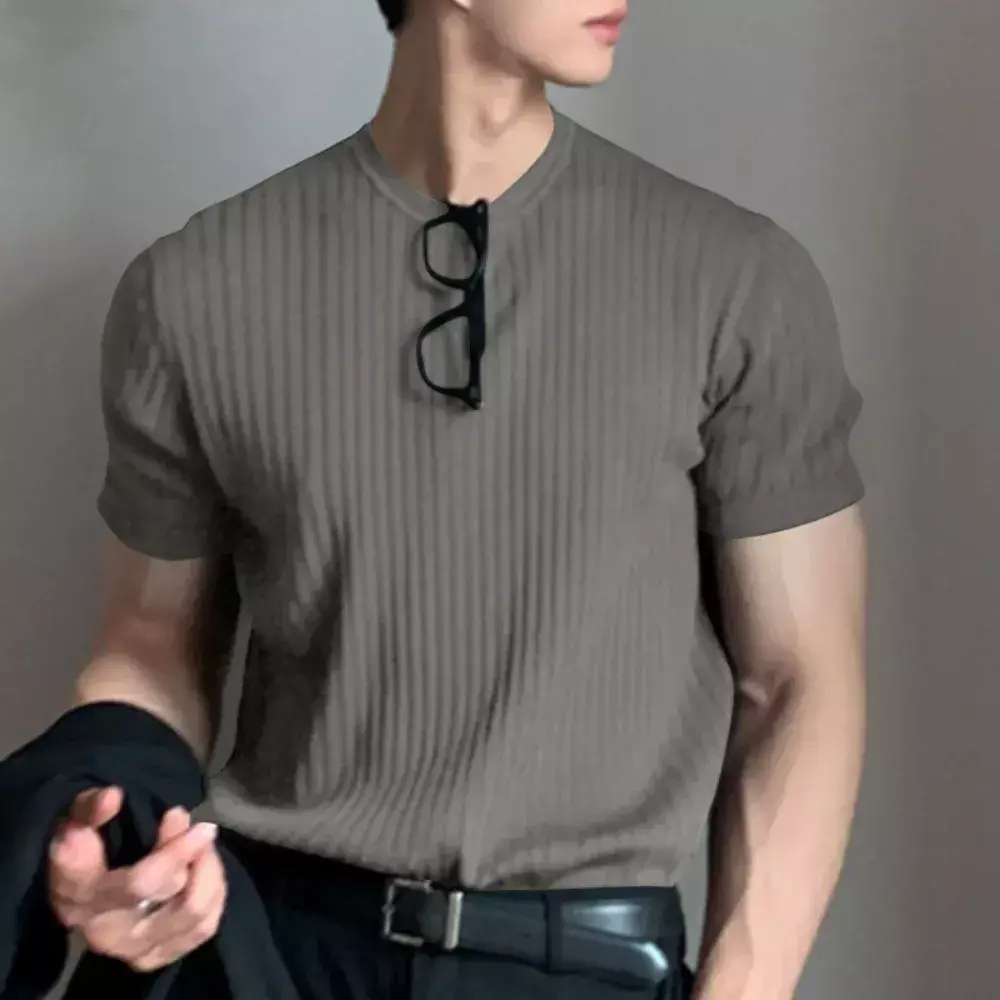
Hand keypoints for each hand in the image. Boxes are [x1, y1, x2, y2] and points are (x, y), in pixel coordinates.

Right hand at [48, 786, 226, 971]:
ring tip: (202, 842)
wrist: (77, 893)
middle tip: (194, 822)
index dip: (171, 850)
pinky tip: (204, 870)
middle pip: (171, 892)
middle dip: (189, 848)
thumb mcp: (77, 819)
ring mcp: (131, 949)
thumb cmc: (82, 846)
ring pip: (193, 910)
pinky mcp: (155, 957)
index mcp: (80, 893)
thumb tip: (113, 797)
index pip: (137, 881)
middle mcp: (103, 929)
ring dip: (207, 869)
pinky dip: (214, 893)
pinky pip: (204, 927)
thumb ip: (90, 807)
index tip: (179, 813)